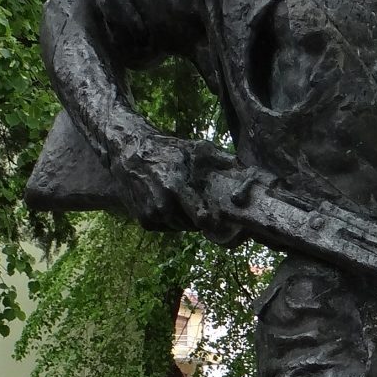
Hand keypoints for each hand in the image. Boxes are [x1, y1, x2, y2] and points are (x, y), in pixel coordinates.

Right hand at [110, 128, 238, 238]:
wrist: (129, 152)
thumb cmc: (167, 150)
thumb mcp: (195, 149)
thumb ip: (221, 160)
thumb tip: (247, 169)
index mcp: (177, 186)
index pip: (201, 217)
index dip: (215, 222)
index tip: (222, 218)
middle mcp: (163, 204)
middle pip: (193, 225)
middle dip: (201, 218)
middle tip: (204, 205)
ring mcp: (151, 214)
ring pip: (180, 227)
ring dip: (186, 219)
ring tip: (187, 202)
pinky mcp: (143, 221)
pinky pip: (166, 228)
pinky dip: (172, 221)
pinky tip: (173, 205)